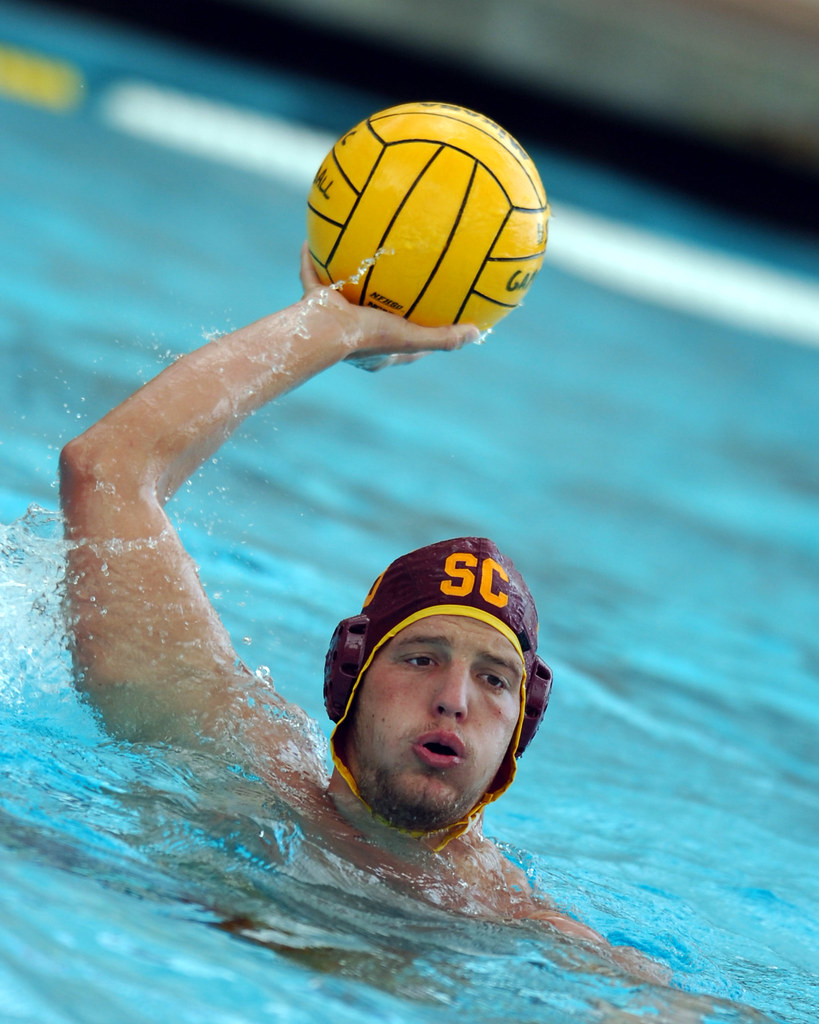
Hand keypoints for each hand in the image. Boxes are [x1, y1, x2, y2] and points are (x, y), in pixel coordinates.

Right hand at [299, 243, 479, 370]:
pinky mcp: (313, 301)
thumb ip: (443, 337)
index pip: (405, 345)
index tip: (434, 323)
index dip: (421, 337)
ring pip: (341, 297)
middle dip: (384, 307)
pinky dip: (310, 260)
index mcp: (378, 349)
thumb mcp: (412, 337)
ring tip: (358, 258)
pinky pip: (311, 275)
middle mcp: (355, 337)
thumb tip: (477, 333)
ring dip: (348, 281)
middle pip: (373, 319)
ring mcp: (332, 318)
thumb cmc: (368, 337)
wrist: (324, 331)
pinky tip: (311, 239)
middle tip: (398, 290)